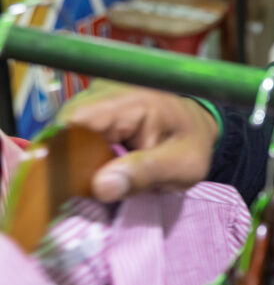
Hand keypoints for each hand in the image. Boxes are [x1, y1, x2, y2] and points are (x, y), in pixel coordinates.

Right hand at [56, 80, 219, 201]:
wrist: (197, 123)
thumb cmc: (192, 142)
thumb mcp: (183, 164)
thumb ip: (146, 173)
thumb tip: (101, 188)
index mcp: (133, 100)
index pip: (78, 120)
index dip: (64, 153)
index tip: (67, 186)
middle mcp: (107, 90)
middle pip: (65, 127)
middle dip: (68, 162)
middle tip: (80, 193)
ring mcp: (96, 96)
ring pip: (65, 131)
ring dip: (73, 160)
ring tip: (90, 185)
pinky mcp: (93, 107)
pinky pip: (73, 132)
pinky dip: (79, 155)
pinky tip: (92, 173)